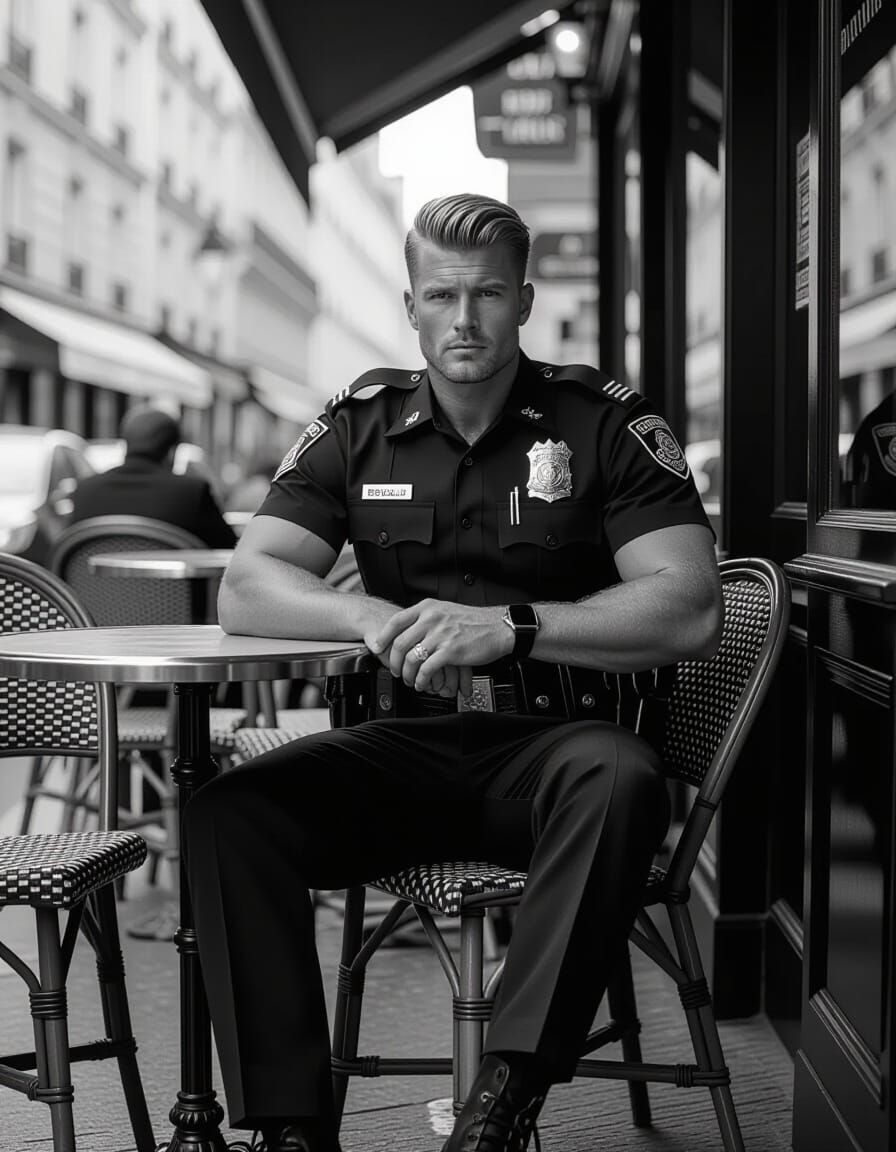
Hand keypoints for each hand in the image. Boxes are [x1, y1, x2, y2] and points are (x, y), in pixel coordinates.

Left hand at [368, 598, 513, 693]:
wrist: (499, 627)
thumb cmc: (474, 622)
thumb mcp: (446, 611)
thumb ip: (427, 618)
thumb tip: (409, 630)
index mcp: (428, 608)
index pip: (396, 621)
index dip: (383, 636)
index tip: (377, 647)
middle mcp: (432, 619)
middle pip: (400, 642)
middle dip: (394, 661)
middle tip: (395, 670)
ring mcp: (441, 635)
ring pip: (411, 658)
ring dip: (407, 673)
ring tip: (410, 680)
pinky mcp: (450, 651)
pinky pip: (427, 669)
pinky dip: (421, 680)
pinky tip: (423, 683)